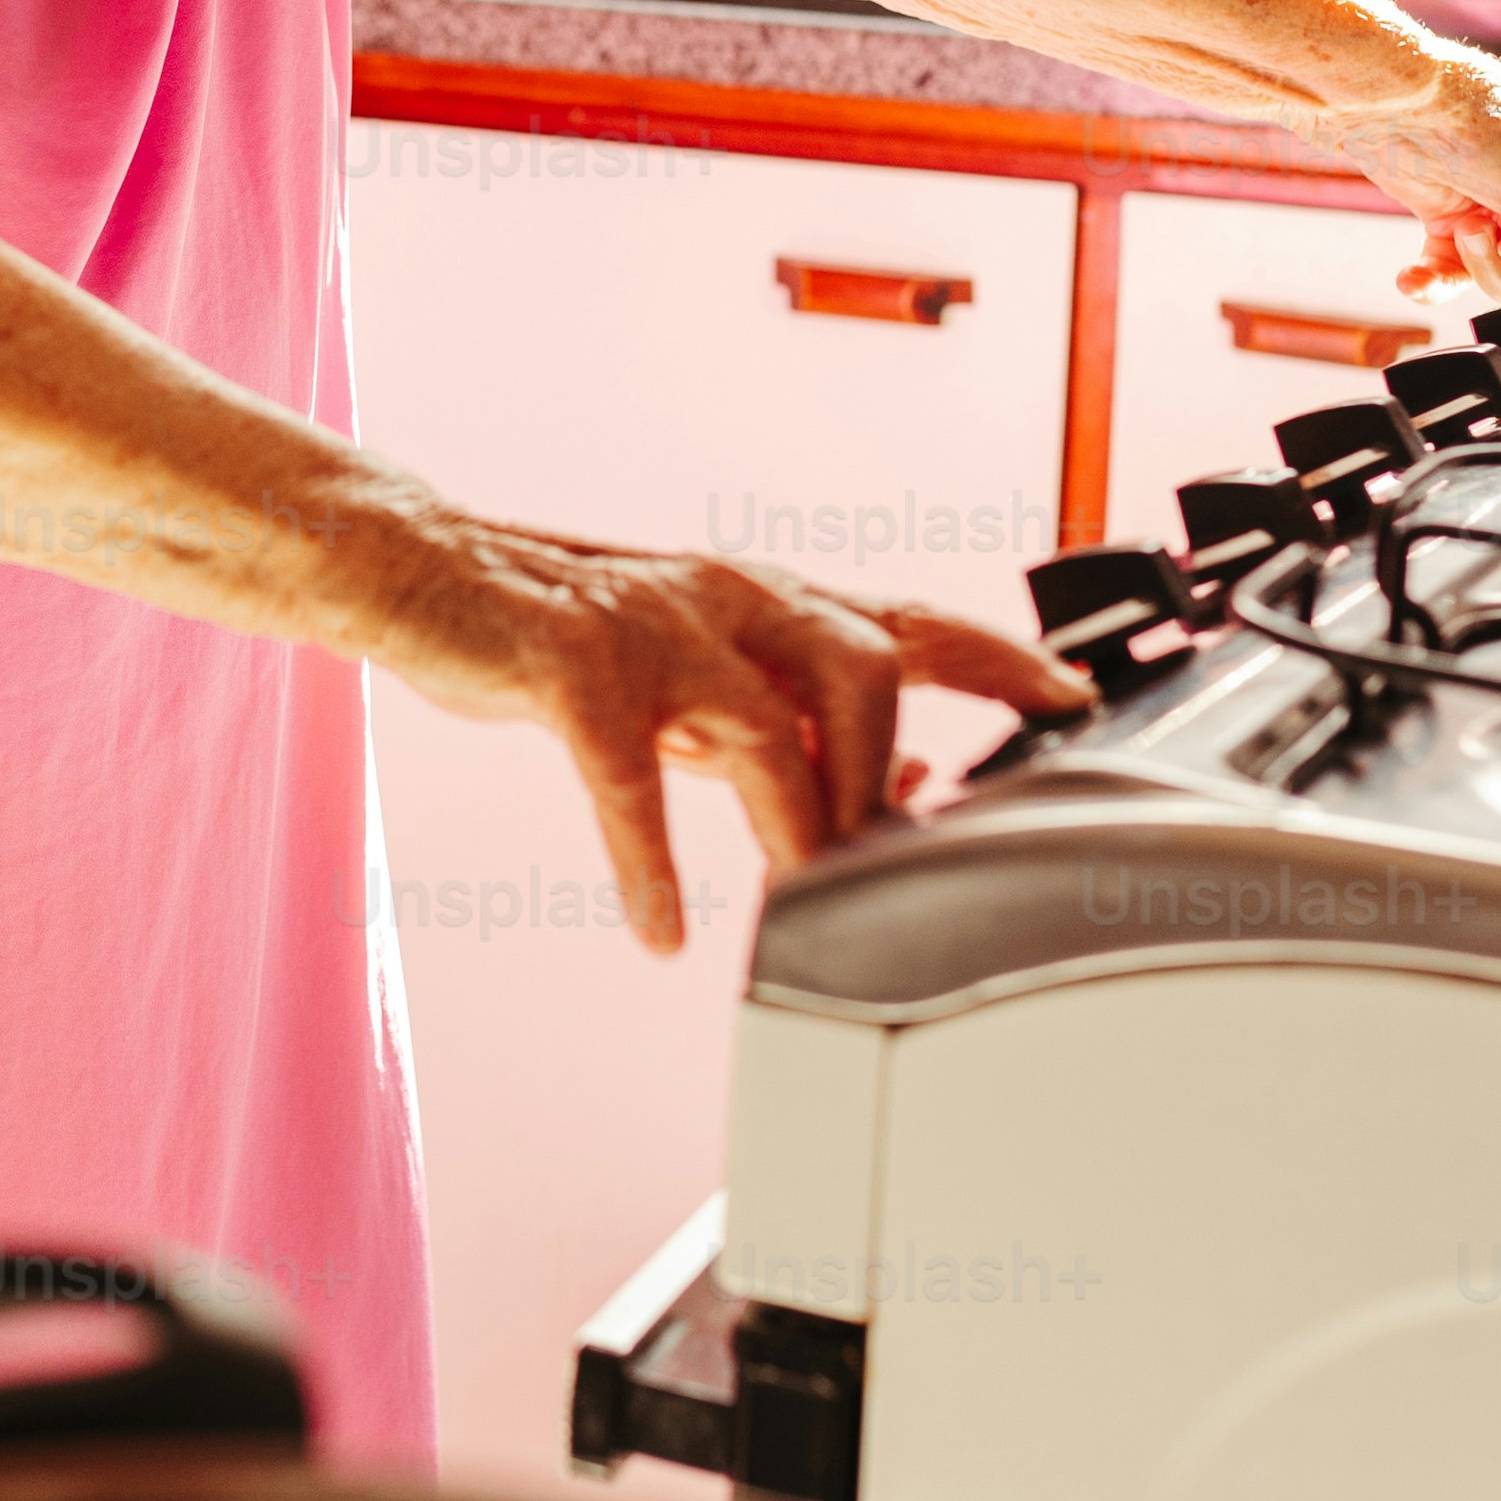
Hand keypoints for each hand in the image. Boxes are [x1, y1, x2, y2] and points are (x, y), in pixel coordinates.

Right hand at [373, 529, 1088, 955]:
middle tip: (874, 862)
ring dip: (796, 828)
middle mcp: (727, 599)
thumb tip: (901, 794)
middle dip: (884, 771)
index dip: (1001, 659)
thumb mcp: (701, 676)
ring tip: (794, 909)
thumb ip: (795, 723)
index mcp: (767, 600)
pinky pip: (629, 779)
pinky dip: (654, 866)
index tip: (1077, 698)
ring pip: (766, 726)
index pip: (911, 622)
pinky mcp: (571, 665)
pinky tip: (663, 930)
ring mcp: (651, 626)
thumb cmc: (570, 633)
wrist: (424, 569)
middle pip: (861, 666)